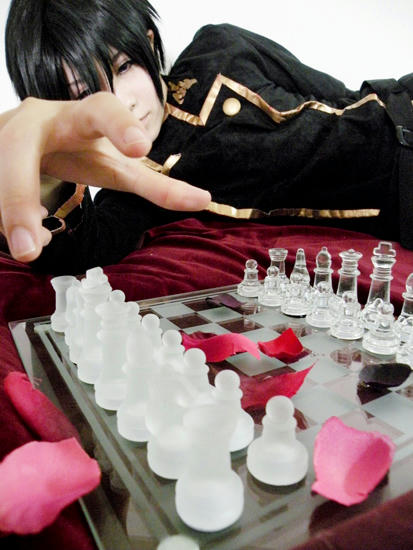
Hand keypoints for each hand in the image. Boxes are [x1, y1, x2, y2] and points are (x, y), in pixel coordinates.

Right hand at [0, 92, 210, 261]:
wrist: (32, 134)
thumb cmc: (80, 148)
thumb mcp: (116, 167)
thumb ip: (154, 185)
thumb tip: (204, 200)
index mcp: (81, 117)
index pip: (102, 109)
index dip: (119, 125)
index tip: (140, 149)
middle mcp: (37, 120)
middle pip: (20, 147)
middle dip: (19, 196)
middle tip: (30, 248)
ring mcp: (3, 134)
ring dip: (8, 214)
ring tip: (28, 249)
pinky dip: (2, 216)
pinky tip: (17, 235)